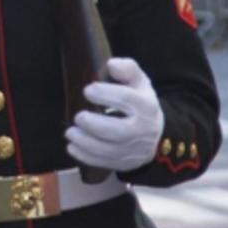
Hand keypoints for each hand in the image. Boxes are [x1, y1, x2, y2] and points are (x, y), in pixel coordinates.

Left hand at [65, 57, 164, 171]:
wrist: (157, 134)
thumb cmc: (141, 103)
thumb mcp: (140, 83)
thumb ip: (128, 69)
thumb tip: (111, 64)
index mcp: (146, 106)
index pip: (126, 99)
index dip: (105, 94)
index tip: (87, 90)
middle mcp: (142, 130)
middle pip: (117, 131)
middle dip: (93, 124)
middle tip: (78, 117)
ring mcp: (133, 149)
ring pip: (107, 150)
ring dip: (84, 142)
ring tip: (70, 132)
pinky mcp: (124, 162)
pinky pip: (103, 162)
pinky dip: (84, 156)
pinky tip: (72, 146)